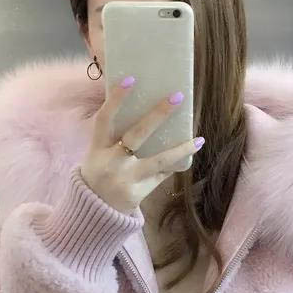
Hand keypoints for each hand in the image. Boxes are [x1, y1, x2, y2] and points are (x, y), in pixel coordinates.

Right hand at [80, 76, 204, 213]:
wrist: (95, 212)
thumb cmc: (100, 174)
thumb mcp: (98, 154)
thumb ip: (114, 136)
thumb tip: (146, 109)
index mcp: (97, 148)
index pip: (104, 119)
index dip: (116, 99)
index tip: (131, 79)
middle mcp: (111, 162)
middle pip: (136, 134)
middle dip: (157, 115)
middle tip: (177, 97)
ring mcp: (125, 179)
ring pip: (157, 160)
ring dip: (179, 149)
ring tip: (198, 139)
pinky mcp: (137, 193)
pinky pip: (161, 175)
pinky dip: (174, 163)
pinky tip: (189, 152)